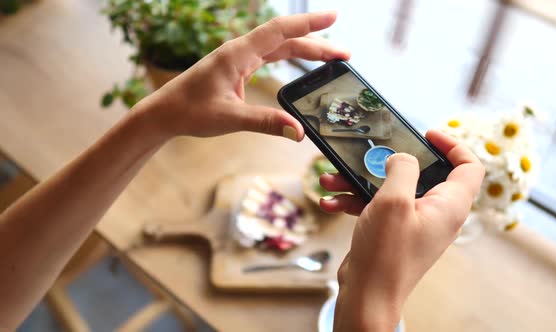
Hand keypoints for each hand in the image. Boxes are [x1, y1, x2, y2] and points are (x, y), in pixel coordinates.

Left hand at [136, 11, 349, 141]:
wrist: (164, 113)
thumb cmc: (190, 111)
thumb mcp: (229, 118)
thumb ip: (265, 122)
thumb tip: (298, 132)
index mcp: (237, 54)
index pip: (280, 31)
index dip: (308, 22)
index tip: (333, 14)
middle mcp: (240, 51)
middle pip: (285, 40)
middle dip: (317, 43)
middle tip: (345, 54)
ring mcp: (238, 59)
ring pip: (279, 48)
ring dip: (305, 51)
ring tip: (331, 59)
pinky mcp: (236, 69)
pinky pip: (269, 57)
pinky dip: (289, 58)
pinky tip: (300, 64)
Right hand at [320, 130, 484, 330]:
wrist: (367, 295)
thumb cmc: (385, 253)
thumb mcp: (394, 201)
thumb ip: (402, 169)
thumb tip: (402, 158)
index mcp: (449, 205)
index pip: (469, 166)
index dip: (452, 144)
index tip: (426, 134)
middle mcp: (436, 213)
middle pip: (422, 173)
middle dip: (387, 162)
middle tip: (368, 155)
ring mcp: (414, 223)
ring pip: (392, 189)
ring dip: (362, 181)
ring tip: (333, 179)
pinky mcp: (393, 232)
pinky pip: (378, 206)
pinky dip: (356, 200)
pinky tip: (332, 201)